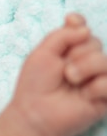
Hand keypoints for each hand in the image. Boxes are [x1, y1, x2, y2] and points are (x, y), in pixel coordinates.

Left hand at [8, 13, 106, 135]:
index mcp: (68, 48)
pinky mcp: (105, 96)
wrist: (37, 112)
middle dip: (77, 53)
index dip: (78, 23)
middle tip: (63, 69)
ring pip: (104, 60)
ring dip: (84, 67)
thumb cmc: (35, 83)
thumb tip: (85, 28)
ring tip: (70, 79)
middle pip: (94, 42)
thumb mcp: (42, 53)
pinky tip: (84, 95)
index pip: (81, 28)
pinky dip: (95, 87)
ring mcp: (96, 77)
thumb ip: (61, 36)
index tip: (71, 22)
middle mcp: (84, 60)